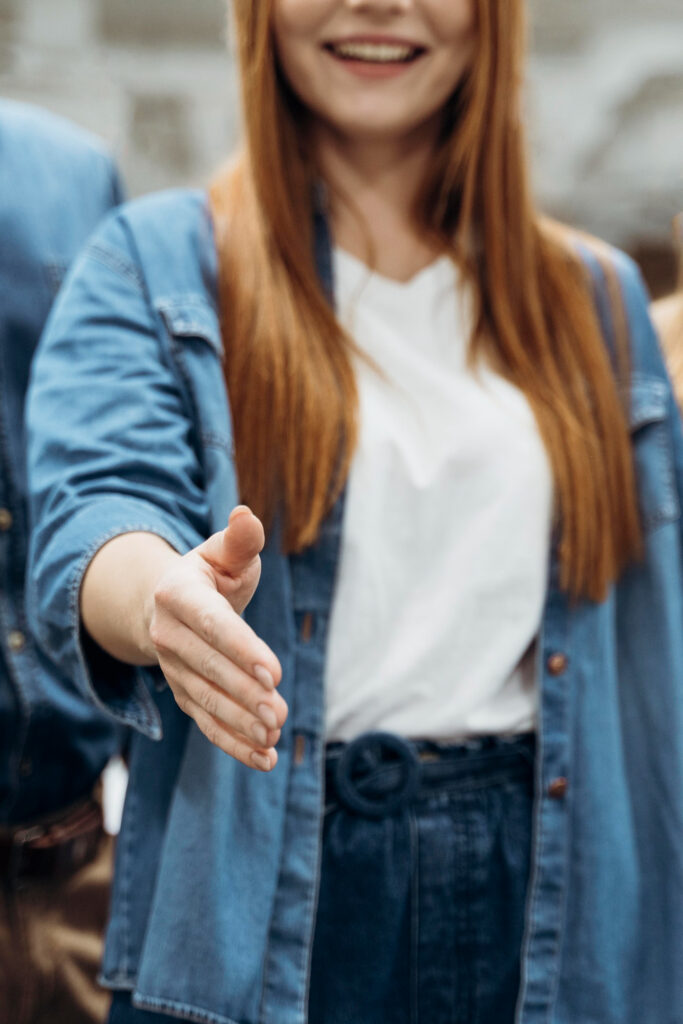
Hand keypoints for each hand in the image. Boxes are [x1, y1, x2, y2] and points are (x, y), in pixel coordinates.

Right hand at [147, 506, 286, 770]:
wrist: (169, 604)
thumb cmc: (212, 573)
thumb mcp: (226, 552)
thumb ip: (241, 540)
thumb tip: (246, 515)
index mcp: (177, 593)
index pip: (211, 623)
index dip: (241, 648)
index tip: (273, 671)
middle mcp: (167, 634)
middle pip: (208, 668)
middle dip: (243, 694)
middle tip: (279, 713)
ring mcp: (172, 669)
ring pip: (206, 701)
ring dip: (240, 723)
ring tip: (274, 737)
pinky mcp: (184, 695)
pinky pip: (206, 724)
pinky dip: (233, 744)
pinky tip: (265, 759)